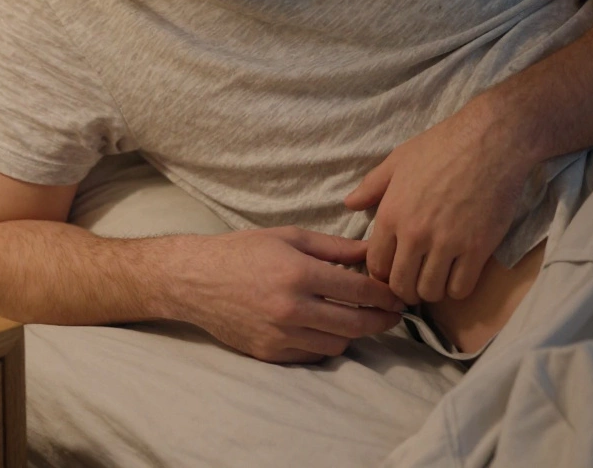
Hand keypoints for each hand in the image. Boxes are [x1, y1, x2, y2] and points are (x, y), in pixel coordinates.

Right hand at [168, 226, 404, 363]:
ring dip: (352, 333)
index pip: (359, 292)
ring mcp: (280, 335)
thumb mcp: (288, 237)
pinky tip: (323, 328)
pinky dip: (323, 343)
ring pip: (337, 345)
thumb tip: (371, 253)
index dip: (386, 296)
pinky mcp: (269, 353)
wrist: (194, 280)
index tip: (397, 296)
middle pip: (355, 324)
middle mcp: (292, 308)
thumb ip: (333, 248)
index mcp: (298, 273)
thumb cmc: (242, 251)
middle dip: (381, 320)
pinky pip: (312, 355)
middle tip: (392, 315)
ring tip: (354, 319)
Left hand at [344, 98, 533, 304]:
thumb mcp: (398, 160)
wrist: (491, 142)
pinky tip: (458, 275)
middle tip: (414, 280)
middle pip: (401, 285)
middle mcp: (415, 235)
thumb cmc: (442, 146)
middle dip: (405, 288)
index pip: (376, 265)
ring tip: (436, 278)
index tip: (393, 270)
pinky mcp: (477, 249)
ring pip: (430, 292)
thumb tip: (350, 204)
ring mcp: (447, 244)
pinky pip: (461, 288)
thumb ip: (371, 186)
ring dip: (431, 290)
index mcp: (391, 215)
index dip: (382, 273)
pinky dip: (458, 288)